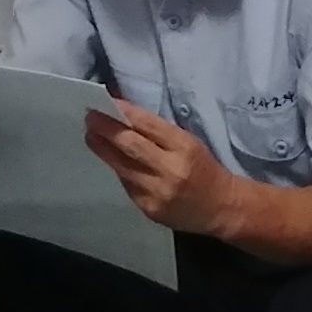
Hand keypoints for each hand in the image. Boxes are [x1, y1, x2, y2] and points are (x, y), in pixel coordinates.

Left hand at [86, 100, 239, 240]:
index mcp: (184, 147)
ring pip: (123, 167)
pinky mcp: (149, 209)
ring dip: (103, 150)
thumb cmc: (203, 167)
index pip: (148, 125)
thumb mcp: (188, 142)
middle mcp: (170, 170)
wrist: (221, 207)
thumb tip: (125, 115)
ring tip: (90, 136)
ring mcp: (158, 192)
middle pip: (131, 146)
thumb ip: (158, 132)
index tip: (104, 102)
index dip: (124, 112)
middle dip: (106, 130)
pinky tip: (111, 160)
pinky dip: (118, 170)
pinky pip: (128, 185)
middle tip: (90, 118)